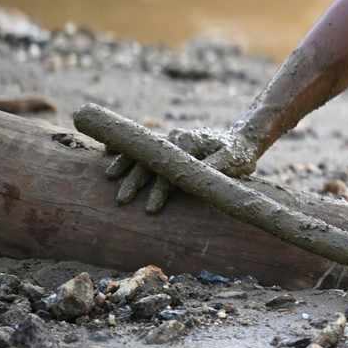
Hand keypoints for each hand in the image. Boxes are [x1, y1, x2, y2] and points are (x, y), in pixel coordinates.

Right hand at [105, 126, 259, 213]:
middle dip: (136, 180)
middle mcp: (176, 138)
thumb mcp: (234, 160)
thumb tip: (201, 175)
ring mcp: (169, 140)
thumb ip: (218, 166)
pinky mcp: (167, 144)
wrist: (240, 142)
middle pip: (150, 159)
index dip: (160, 189)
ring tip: (110, 177)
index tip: (152, 209)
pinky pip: (143, 145)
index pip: (170, 167)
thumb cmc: (239, 155)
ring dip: (126, 164)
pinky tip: (107, 150)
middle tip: (122, 200)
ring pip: (143, 151)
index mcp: (190, 142)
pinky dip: (126, 147)